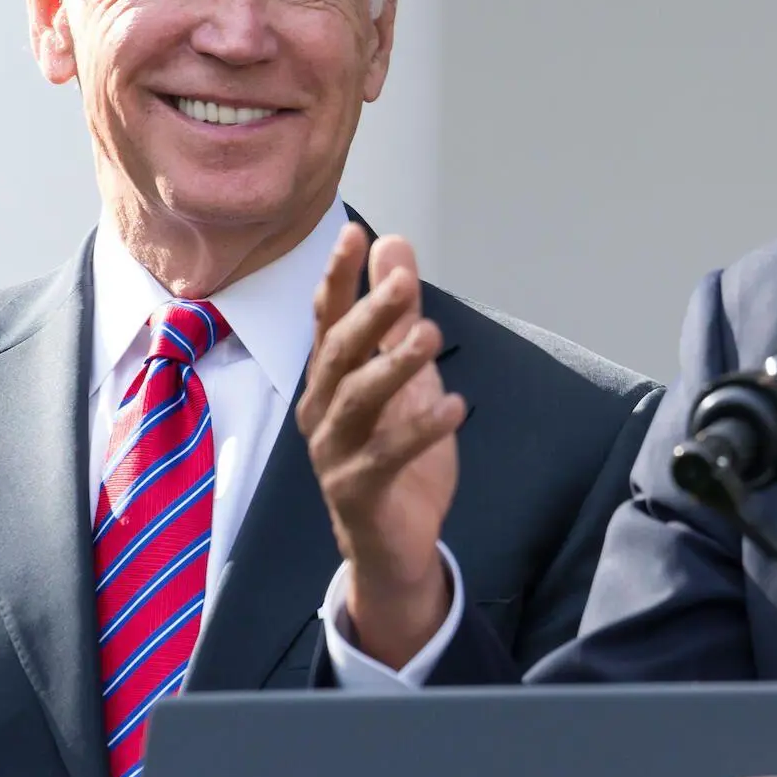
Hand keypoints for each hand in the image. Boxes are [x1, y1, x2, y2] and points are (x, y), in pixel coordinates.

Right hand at [296, 224, 465, 668]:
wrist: (392, 543)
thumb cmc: (395, 451)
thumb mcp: (404, 375)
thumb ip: (398, 314)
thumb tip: (395, 245)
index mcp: (329, 379)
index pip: (328, 318)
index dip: (339, 276)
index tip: (354, 233)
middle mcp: (321, 410)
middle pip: (339, 352)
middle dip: (370, 313)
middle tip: (405, 282)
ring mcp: (333, 452)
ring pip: (357, 400)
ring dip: (393, 364)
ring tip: (430, 335)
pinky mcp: (357, 491)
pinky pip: (386, 455)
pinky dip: (421, 428)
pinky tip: (455, 405)